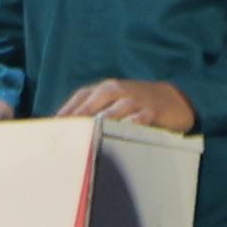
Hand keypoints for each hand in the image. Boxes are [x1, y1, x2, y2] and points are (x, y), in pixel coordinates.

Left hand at [61, 76, 199, 135]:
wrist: (176, 98)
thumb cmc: (136, 103)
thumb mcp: (113, 102)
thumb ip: (93, 112)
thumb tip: (66, 130)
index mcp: (103, 89)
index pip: (79, 99)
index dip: (65, 113)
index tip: (51, 128)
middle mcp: (116, 90)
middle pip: (92, 105)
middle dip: (77, 120)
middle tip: (64, 136)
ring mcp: (135, 99)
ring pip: (114, 110)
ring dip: (100, 123)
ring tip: (86, 137)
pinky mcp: (153, 109)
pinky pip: (140, 117)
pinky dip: (130, 124)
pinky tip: (120, 133)